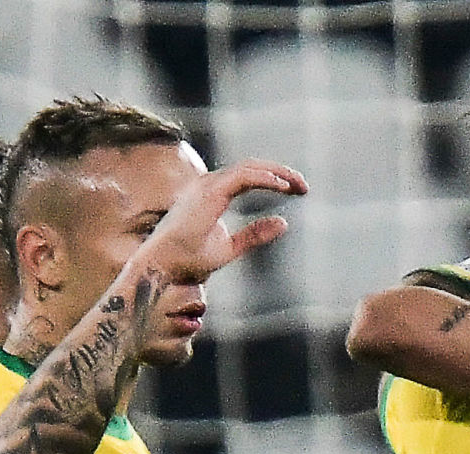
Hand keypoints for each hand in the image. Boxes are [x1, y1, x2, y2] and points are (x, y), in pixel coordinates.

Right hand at [132, 159, 307, 293]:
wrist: (164, 269)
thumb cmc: (188, 261)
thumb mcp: (230, 248)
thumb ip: (255, 235)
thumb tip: (284, 223)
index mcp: (212, 193)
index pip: (248, 176)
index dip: (274, 179)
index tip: (297, 190)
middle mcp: (209, 184)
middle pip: (252, 167)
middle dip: (280, 173)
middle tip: (304, 186)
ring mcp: (207, 185)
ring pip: (249, 167)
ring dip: (277, 173)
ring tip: (299, 184)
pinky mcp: (209, 192)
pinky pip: (242, 177)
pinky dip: (264, 179)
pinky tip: (282, 186)